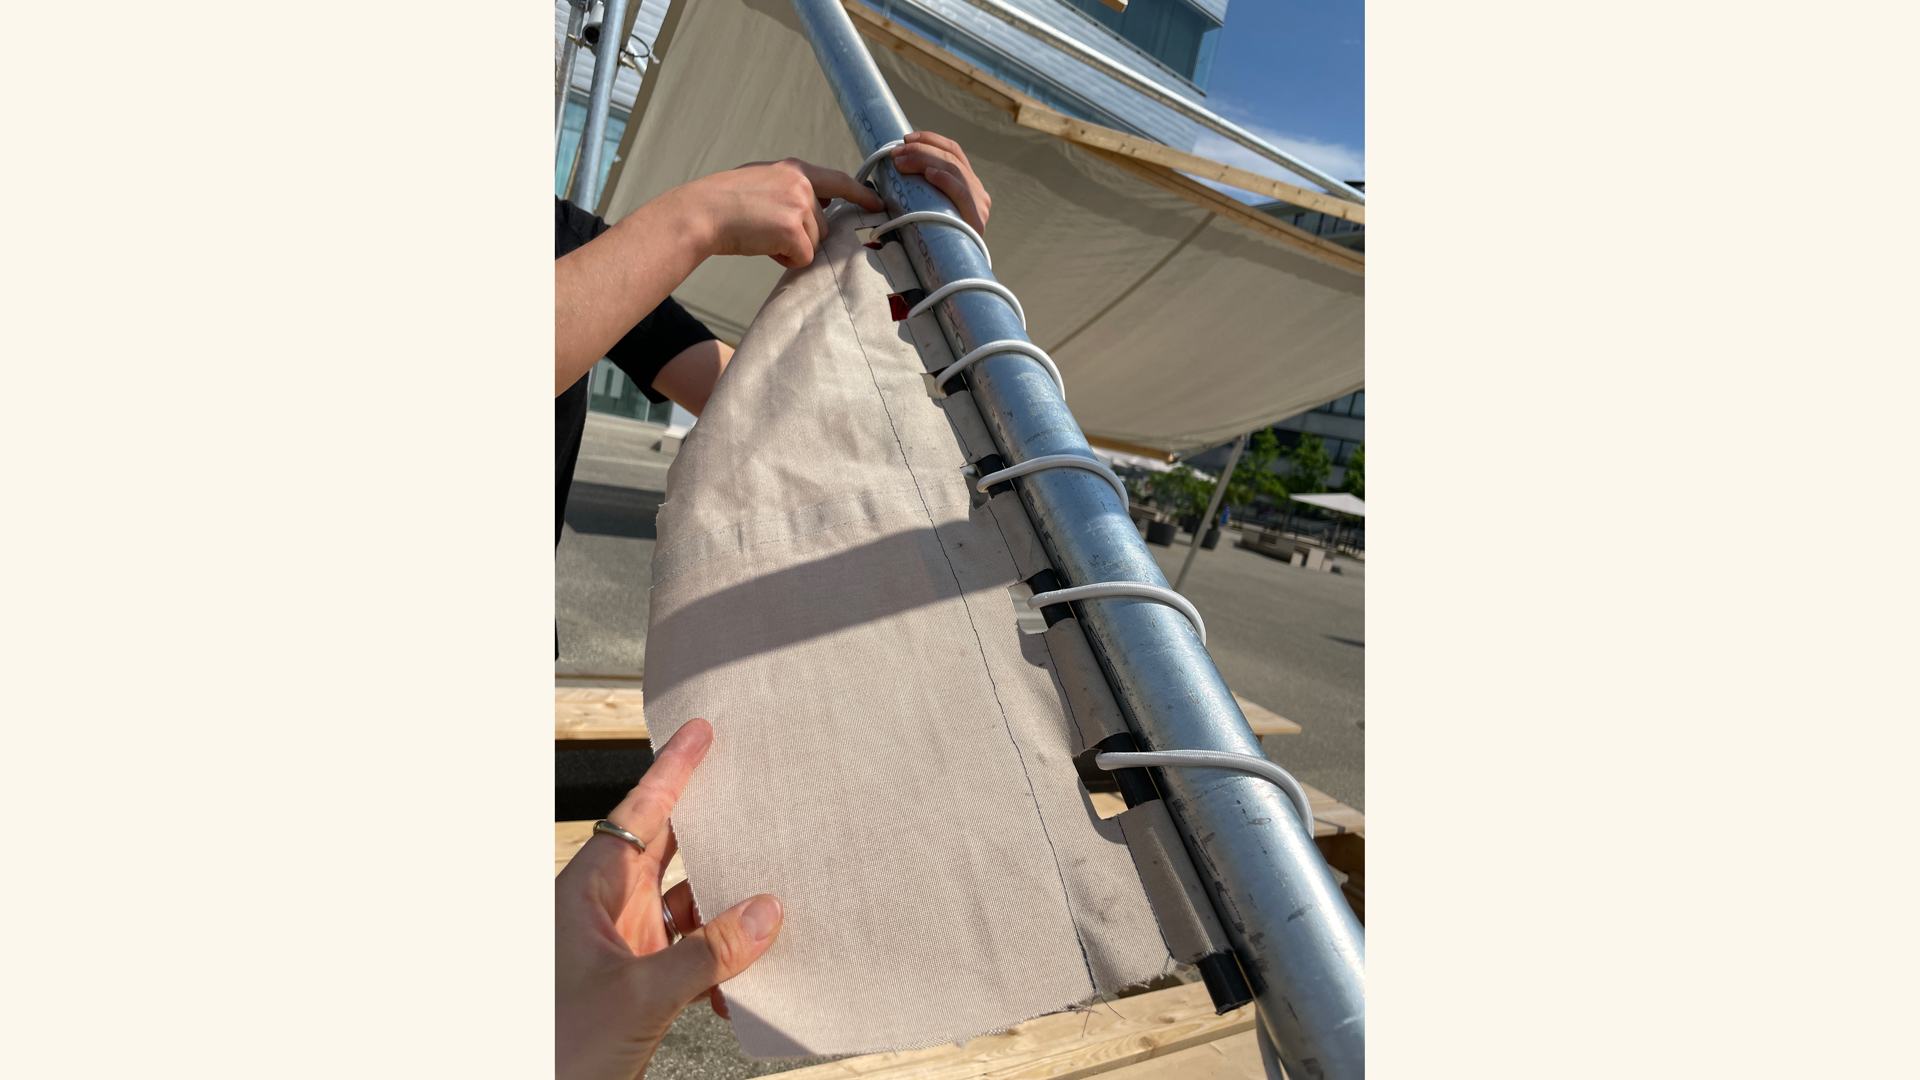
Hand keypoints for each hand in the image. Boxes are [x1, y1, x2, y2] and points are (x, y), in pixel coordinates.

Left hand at [556, 719, 784, 1079]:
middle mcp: (605, 911)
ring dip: (727, 913)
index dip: (673, 770)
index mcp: (587, 891)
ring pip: (688, 909)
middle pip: (668, 852)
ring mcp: (622, 948)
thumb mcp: (637, 995)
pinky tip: (744, 983)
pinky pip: (691, 957)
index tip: (700, 733)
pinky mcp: (638, 986)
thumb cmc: (554, 1048)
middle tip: (756, 799)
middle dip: (714, 831)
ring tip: (769, 909)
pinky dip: (721, 965)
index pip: (638, 813)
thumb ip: (706, 953)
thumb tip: (766, 913)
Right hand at [675, 158, 883, 268]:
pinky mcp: (794, 229)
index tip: (878, 203)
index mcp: (794, 170)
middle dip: (801, 235)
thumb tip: (823, 203)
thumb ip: (792, 188)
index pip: (839, 181)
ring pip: (814, 242)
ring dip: (791, 247)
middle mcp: (802, 184)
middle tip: (767, 229)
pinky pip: (803, 257)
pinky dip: (784, 258)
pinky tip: (763, 245)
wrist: (702, 213)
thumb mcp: (763, 181)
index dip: (861, 194)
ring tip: (761, 234)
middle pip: (823, 225)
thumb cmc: (725, 202)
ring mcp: (800, 206)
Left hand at [888, 131, 991, 233]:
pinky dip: (945, 180)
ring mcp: (980, 205)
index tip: (906, 138)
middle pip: (951, 158)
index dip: (930, 139)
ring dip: (925, 161)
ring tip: (901, 162)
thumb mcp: (929, 207)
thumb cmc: (933, 241)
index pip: (954, 151)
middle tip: (895, 154)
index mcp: (969, 185)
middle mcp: (978, 192)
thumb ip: (923, 189)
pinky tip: (930, 173)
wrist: (955, 274)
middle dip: (921, 150)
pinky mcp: (977, 219)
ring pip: (954, 170)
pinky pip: (962, 193)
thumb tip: (895, 166)